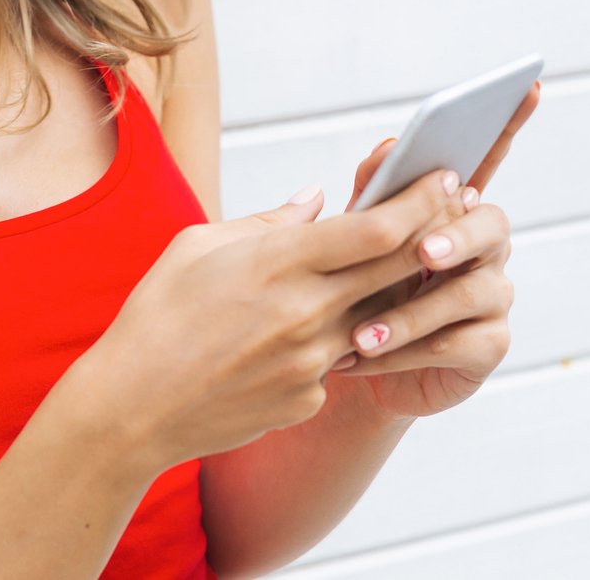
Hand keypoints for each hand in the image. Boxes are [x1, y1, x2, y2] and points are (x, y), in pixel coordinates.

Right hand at [76, 158, 498, 470]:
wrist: (132, 407)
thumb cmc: (157, 315)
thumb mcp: (199, 245)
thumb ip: (269, 222)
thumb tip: (317, 201)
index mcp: (278, 264)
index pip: (375, 229)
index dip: (418, 202)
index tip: (443, 181)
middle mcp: (306, 314)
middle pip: (395, 270)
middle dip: (433, 236)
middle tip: (457, 212)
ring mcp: (311, 363)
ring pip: (378, 318)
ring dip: (398, 291)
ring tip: (406, 268)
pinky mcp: (307, 399)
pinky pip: (339, 361)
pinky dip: (340, 340)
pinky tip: (315, 333)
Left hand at [326, 77, 539, 420]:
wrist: (348, 367)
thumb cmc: (355, 290)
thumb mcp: (354, 239)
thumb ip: (373, 192)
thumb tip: (387, 144)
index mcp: (454, 211)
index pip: (486, 160)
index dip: (508, 124)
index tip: (526, 85)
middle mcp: (484, 247)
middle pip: (492, 225)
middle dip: (456, 236)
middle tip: (423, 252)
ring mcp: (492, 295)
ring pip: (468, 291)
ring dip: (412, 311)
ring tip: (363, 331)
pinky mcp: (488, 345)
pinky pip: (458, 341)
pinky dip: (409, 348)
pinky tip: (370, 353)